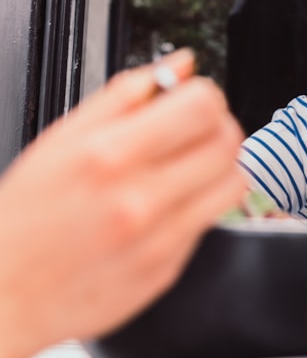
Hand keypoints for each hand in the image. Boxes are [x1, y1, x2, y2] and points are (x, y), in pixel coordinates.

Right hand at [0, 50, 244, 357]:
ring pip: (233, 180)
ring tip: (190, 166)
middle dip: (218, 127)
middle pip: (227, 141)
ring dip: (221, 165)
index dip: (206, 97)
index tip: (193, 101)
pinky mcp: (169, 266)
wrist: (5, 293)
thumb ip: (128, 94)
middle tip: (195, 133)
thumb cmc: (27, 216)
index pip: (202, 107)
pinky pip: (214, 220)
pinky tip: (174, 202)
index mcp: (109, 154)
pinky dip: (204, 204)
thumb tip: (181, 64)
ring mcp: (158, 236)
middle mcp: (139, 196)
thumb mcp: (62, 140)